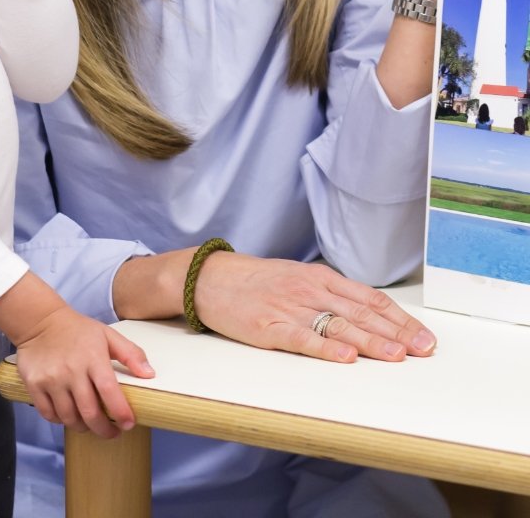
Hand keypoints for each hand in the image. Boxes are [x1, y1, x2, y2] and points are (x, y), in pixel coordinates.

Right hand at [15, 306, 154, 438]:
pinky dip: (60, 420)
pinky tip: (69, 415)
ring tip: (90, 423)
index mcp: (93, 357)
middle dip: (104, 430)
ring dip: (83, 427)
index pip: (109, 391)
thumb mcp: (107, 335)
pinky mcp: (34, 385)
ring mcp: (51, 379)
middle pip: (89, 413)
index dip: (120, 412)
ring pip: (69, 417)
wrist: (40, 321)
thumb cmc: (78, 330)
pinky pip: (49, 414)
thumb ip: (131, 354)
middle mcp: (71, 370)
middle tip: (112, 433)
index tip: (128, 424)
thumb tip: (150, 374)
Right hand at [193, 254, 436, 363]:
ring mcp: (290, 309)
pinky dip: (325, 349)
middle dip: (396, 333)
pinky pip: (302, 339)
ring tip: (397, 356)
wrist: (211, 278)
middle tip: (424, 350)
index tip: (424, 336)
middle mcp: (310, 291)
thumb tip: (369, 314)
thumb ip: (330, 294)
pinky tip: (345, 358)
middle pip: (361, 313)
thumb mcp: (298, 278)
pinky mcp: (268, 328)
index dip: (399, 319)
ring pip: (338, 326)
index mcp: (321, 278)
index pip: (369, 299)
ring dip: (371, 342)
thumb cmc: (257, 282)